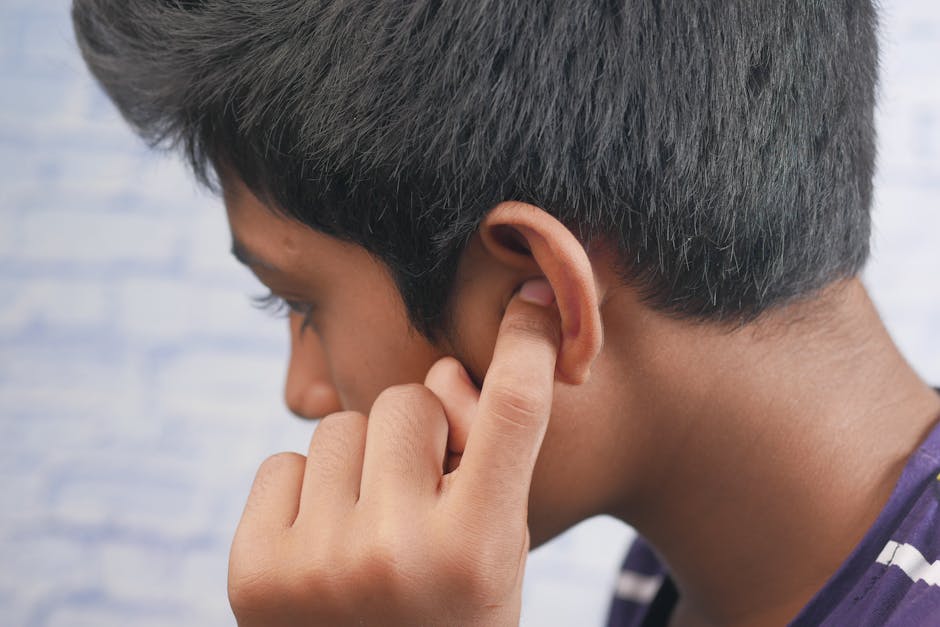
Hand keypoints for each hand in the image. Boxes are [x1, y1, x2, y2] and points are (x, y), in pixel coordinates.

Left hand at [228, 279, 560, 625]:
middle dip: (416, 436)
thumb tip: (444, 370)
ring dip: (359, 464)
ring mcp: (319, 564)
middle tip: (418, 497)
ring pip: (339, 426)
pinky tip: (320, 547)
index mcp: (478, 550)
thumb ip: (486, 461)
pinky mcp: (254, 571)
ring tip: (367, 531)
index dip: (528, 344)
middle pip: (405, 402)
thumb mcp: (496, 550)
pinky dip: (305, 493)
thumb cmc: (449, 612)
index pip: (513, 413)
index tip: (531, 298)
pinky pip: (283, 462)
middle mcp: (399, 553)